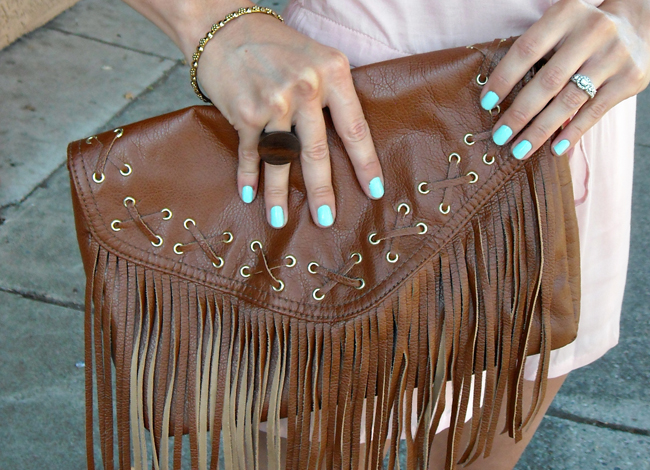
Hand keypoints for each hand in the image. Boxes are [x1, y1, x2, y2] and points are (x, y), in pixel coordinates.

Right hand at [194, 2, 382, 228]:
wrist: (225, 27)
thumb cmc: (276, 46)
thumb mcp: (318, 57)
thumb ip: (333, 93)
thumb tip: (349, 140)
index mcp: (333, 73)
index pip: (356, 129)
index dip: (366, 165)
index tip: (374, 192)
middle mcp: (305, 88)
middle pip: (318, 153)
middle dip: (322, 192)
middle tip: (326, 220)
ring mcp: (274, 101)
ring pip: (280, 160)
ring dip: (278, 196)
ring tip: (279, 221)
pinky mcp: (244, 112)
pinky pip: (249, 153)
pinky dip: (248, 176)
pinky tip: (249, 195)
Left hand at [478, 0, 649, 159]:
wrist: (636, 25)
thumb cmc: (580, 33)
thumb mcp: (559, 28)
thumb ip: (535, 53)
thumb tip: (496, 97)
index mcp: (566, 14)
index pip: (527, 49)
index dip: (504, 78)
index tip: (487, 104)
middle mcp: (592, 32)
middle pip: (548, 81)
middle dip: (520, 114)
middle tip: (500, 136)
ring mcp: (614, 56)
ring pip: (569, 101)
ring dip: (541, 130)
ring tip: (520, 150)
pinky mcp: (630, 79)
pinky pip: (594, 112)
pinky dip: (572, 132)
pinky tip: (554, 148)